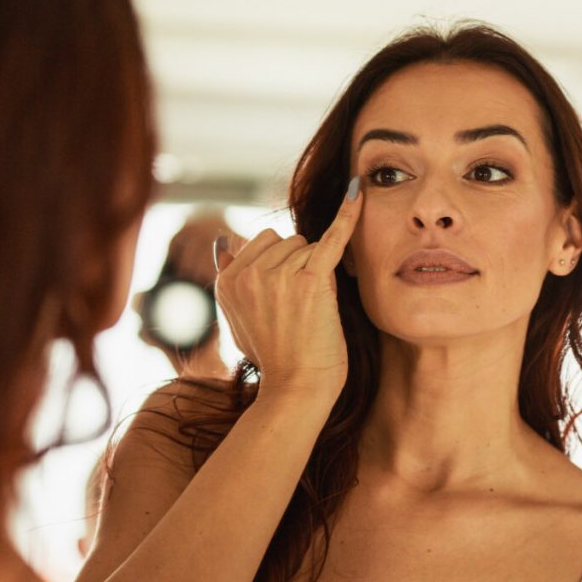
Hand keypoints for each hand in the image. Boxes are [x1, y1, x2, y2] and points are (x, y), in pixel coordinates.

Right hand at [213, 178, 362, 395]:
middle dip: (300, 265)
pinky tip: (358, 192)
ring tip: (311, 309)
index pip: (263, 241)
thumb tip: (223, 241)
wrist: (297, 389)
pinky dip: (347, 215)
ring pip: (309, 245)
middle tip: (300, 308)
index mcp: (226, 280)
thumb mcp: (236, 319)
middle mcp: (247, 273)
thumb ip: (230, 279)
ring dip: (317, 270)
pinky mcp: (310, 279)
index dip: (281, 265)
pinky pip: (331, 237)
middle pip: (288, 240)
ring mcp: (276, 275)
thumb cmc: (275, 358)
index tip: (284, 300)